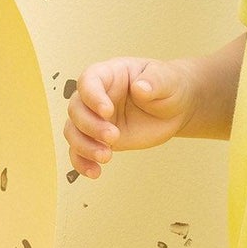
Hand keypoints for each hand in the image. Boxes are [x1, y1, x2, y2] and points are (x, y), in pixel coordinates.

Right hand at [63, 57, 196, 178]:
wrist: (173, 109)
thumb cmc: (167, 87)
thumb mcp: (167, 80)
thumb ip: (155, 81)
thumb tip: (140, 88)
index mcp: (108, 74)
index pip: (88, 81)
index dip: (93, 97)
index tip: (108, 111)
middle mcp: (95, 96)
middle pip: (76, 109)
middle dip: (91, 126)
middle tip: (114, 137)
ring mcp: (94, 118)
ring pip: (73, 131)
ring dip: (84, 146)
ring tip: (106, 157)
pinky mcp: (98, 139)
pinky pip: (79, 151)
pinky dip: (82, 163)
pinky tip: (95, 173)